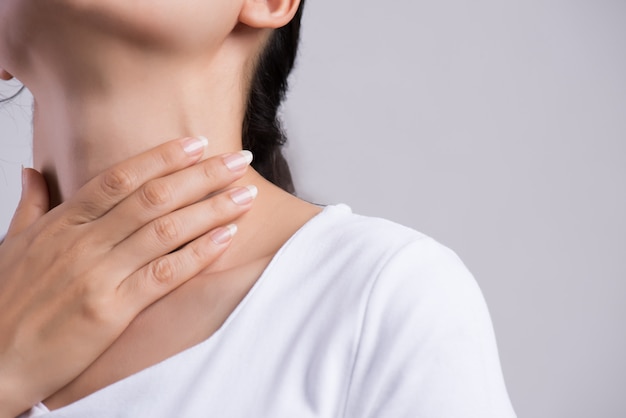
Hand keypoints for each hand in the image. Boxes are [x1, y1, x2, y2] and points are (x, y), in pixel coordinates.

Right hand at [0, 136, 255, 416]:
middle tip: (239, 160)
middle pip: (153, 197)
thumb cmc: (3, 302)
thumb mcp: (10, 245)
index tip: (199, 143)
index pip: (121, 177)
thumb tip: (32, 171)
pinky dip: (198, 253)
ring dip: (212, 209)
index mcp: (62, 222)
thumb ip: (30, 205)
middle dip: (202, 175)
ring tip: (245, 195)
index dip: (163, 157)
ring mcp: (98, 274)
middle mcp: (83, 241)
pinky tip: (226, 237)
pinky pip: (164, 274)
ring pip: (165, 230)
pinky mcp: (110, 310)